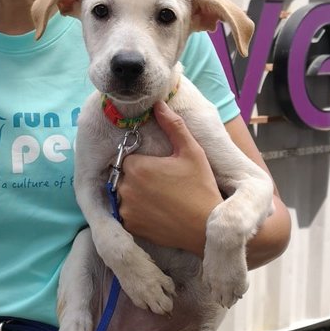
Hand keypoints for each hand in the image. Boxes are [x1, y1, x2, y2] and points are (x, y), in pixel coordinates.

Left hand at [118, 101, 221, 255]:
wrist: (206, 227)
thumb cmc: (201, 187)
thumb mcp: (191, 152)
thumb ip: (173, 126)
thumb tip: (158, 103)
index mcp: (136, 167)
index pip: (128, 158)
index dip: (143, 163)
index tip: (159, 169)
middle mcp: (125, 188)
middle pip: (124, 177)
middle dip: (138, 179)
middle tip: (163, 186)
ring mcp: (126, 210)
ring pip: (123, 196)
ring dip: (135, 196)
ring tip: (160, 200)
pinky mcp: (130, 227)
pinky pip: (126, 214)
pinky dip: (136, 213)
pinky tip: (156, 213)